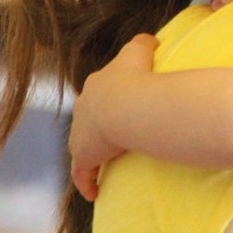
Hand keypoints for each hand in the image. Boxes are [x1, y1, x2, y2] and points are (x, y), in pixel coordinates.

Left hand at [67, 34, 154, 200]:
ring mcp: (80, 134)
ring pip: (82, 146)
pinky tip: (95, 192)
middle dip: (95, 128)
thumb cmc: (137, 78)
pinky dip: (87, 183)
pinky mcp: (84, 156)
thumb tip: (152, 39)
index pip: (99, 95)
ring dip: (91, 154)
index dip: (108, 103)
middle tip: (112, 139)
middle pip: (87, 120)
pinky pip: (82, 174)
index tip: (118, 111)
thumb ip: (144, 42)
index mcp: (97, 86)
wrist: (126, 104)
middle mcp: (84, 108)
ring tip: (105, 164)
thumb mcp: (140, 52)